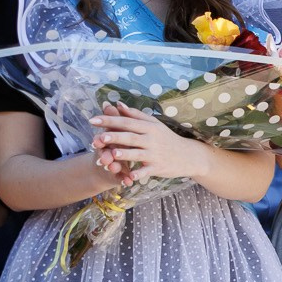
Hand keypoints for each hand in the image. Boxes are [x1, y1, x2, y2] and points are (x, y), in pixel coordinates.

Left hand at [89, 103, 208, 182]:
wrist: (189, 156)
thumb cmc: (167, 139)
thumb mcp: (154, 124)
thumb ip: (135, 115)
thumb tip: (117, 104)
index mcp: (149, 127)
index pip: (127, 122)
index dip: (109, 120)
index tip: (92, 119)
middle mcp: (152, 139)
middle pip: (131, 137)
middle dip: (115, 137)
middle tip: (100, 136)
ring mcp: (155, 154)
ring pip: (138, 153)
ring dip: (125, 154)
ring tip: (112, 154)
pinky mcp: (158, 167)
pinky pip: (147, 171)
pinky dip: (139, 174)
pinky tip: (130, 177)